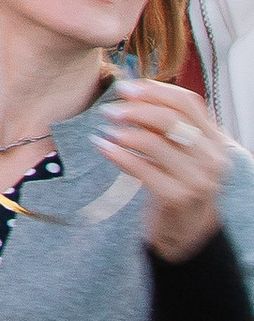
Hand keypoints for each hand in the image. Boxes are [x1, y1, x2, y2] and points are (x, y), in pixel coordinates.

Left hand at [95, 78, 234, 263]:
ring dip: (125, 132)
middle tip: (110, 110)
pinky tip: (103, 147)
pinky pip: (141, 168)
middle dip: (136, 109)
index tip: (126, 88)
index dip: (155, 91)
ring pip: (155, 142)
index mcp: (216, 141)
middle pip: (171, 119)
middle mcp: (212, 159)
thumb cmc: (178, 182)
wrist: (187, 232)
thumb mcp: (182, 151)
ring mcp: (197, 180)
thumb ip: (166, 125)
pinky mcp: (176, 198)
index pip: (188, 102)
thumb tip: (132, 91)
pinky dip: (119, 154)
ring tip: (107, 130)